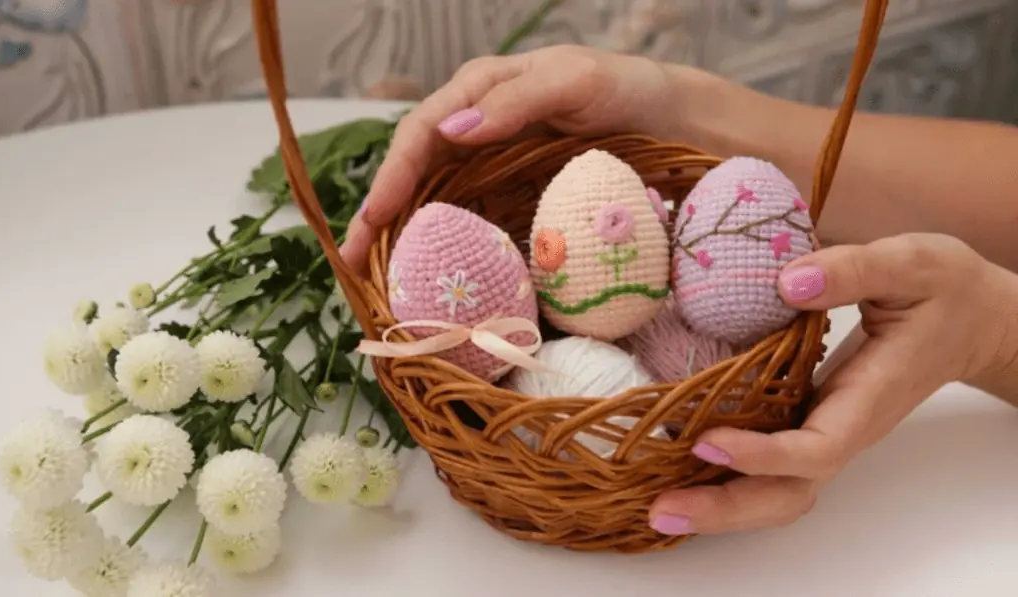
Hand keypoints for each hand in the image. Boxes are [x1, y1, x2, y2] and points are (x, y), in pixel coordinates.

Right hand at [339, 45, 688, 272]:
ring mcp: (491, 161)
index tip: (373, 219)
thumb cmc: (625, 89)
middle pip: (414, 170)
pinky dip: (442, 242)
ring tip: (376, 279)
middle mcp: (475, 125)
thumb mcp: (575, 82)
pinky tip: (429, 272)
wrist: (672, 117)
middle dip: (379, 215)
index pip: (421, 132)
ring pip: (433, 197)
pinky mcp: (509, 189)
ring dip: (402, 236)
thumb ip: (515, 101)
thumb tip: (448, 134)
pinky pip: (467, 215)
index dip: (392, 176)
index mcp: (480, 89)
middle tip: (354, 265)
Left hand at [648, 233, 1013, 535]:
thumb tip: (788, 281)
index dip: (764, 455)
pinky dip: (725, 477)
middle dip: (728, 508)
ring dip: (720, 505)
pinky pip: (767, 466)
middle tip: (661, 509)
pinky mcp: (809, 421)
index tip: (707, 444)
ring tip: (658, 507)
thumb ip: (853, 270)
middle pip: (789, 493)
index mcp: (869, 398)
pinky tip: (676, 470)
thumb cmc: (945, 291)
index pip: (818, 447)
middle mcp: (844, 427)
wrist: (973, 320)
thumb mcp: (909, 264)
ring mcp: (825, 430)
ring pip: (777, 490)